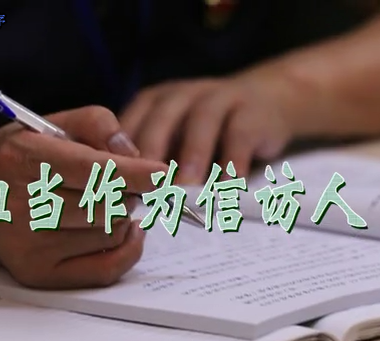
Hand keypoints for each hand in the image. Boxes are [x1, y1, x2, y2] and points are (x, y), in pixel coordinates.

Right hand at [0, 106, 167, 288]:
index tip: (162, 175)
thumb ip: (97, 124)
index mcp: (21, 159)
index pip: (91, 172)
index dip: (133, 174)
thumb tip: (134, 154)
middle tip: (123, 183)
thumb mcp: (51, 123)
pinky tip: (121, 228)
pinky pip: (106, 270)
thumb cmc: (24, 156)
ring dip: (123, 216)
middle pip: (107, 206)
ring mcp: (26, 246)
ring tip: (105, 202)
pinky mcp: (37, 274)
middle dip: (128, 192)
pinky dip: (127, 248)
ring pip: (111, 233)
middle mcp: (19, 206)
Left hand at [120, 72, 296, 183]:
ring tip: (184, 194)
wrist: (270, 99)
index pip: (127, 124)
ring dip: (190, 159)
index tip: (110, 188)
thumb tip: (123, 206)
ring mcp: (217, 98)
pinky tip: (226, 189)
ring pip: (200, 124)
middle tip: (141, 191)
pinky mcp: (251, 111)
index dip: (117, 154)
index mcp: (152, 103)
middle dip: (149, 156)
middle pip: (159, 120)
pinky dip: (232, 163)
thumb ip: (150, 165)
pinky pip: (239, 136)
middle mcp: (180, 95)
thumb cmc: (208, 134)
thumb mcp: (175, 141)